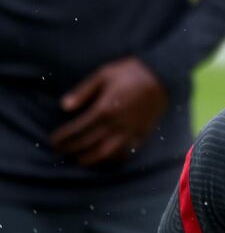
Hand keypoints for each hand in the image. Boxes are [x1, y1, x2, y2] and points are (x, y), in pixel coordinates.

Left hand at [51, 57, 168, 166]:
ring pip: (107, 153)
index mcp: (103, 109)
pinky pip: (126, 152)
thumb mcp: (103, 74)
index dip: (62, 138)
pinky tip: (107, 158)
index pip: (77, 130)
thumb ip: (83, 92)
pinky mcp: (142, 134)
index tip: (53, 141)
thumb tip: (64, 106)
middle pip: (88, 144)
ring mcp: (130, 131)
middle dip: (72, 149)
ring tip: (81, 160)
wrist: (162, 75)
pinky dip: (114, 158)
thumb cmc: (130, 72)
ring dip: (91, 159)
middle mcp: (116, 124)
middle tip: (61, 152)